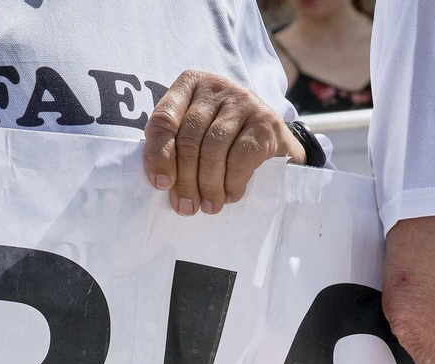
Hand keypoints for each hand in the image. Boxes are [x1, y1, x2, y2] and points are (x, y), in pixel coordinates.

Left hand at [143, 70, 306, 216]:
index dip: (158, 154)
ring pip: (213, 150)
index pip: (163, 118)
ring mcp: (243, 101)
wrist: (276, 145)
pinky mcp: (266, 122)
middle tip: (186, 206)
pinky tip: (230, 195)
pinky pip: (240, 158)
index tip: (161, 184)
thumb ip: (176, 147)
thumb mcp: (197, 136)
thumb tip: (161, 181)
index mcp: (190, 85)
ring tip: (209, 205)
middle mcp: (216, 87)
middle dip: (185, 179)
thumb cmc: (227, 142)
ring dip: (208, 185)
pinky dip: (232, 183)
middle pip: (189, 138)